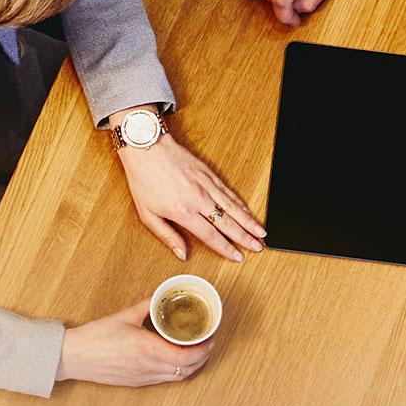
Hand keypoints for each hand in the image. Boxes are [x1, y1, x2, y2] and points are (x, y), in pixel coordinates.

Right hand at [59, 300, 216, 386]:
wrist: (73, 357)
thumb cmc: (96, 337)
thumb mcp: (124, 315)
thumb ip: (147, 305)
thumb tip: (161, 295)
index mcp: (147, 350)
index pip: (186, 357)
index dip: (203, 350)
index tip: (210, 338)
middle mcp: (148, 367)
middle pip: (187, 370)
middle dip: (203, 357)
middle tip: (208, 342)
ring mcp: (143, 377)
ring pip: (177, 377)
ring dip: (191, 366)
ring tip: (196, 351)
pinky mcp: (136, 382)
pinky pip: (165, 379)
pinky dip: (177, 371)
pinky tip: (176, 360)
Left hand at [116, 129, 264, 261]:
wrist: (147, 148)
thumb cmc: (144, 180)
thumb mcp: (147, 214)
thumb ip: (167, 236)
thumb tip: (181, 253)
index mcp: (183, 211)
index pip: (211, 235)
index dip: (226, 248)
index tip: (238, 257)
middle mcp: (199, 198)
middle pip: (228, 222)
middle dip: (245, 237)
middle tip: (258, 247)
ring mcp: (206, 185)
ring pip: (233, 207)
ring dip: (249, 221)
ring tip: (261, 232)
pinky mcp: (209, 173)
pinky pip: (229, 192)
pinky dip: (241, 203)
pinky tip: (248, 211)